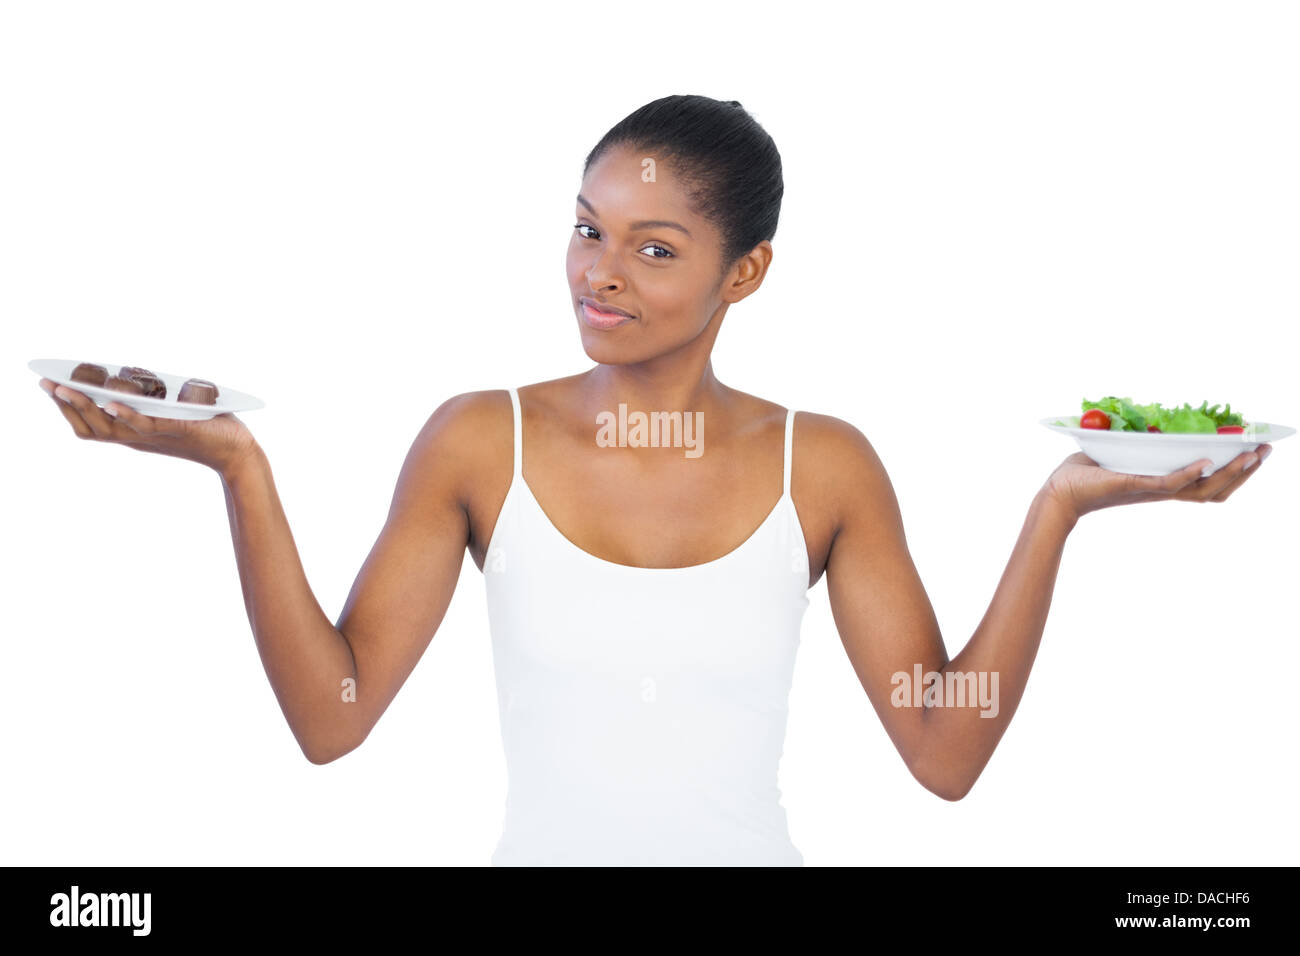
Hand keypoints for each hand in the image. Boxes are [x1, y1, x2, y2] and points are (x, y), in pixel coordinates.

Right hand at [38, 378, 260, 478]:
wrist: (237, 451)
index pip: (89, 425)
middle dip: (65, 405)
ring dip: (85, 407)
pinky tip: (111, 402)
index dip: (67, 408)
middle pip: (90, 427)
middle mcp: (138, 438)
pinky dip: (126, 415)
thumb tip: (135, 379)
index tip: (49, 387)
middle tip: (46, 384)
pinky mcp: (175, 430)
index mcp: (133, 433)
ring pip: (110, 427)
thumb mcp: (169, 413)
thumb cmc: (206, 429)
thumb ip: (151, 402)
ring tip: (65, 389)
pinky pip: (145, 425)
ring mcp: (154, 436)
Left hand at [1044, 445, 1271, 522]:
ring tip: (1251, 455)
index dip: (1238, 471)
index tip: (1260, 450)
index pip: (1211, 483)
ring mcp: (1151, 490)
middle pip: (1217, 489)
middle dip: (1246, 471)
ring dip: (1229, 472)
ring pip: (1201, 488)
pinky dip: (1188, 474)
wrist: (1059, 492)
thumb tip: (1157, 419)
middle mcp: (1163, 490)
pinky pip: (1168, 484)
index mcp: (1165, 484)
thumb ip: (1144, 442)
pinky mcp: (1134, 485)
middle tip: (1266, 449)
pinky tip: (1205, 462)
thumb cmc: (1088, 473)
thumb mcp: (1124, 452)